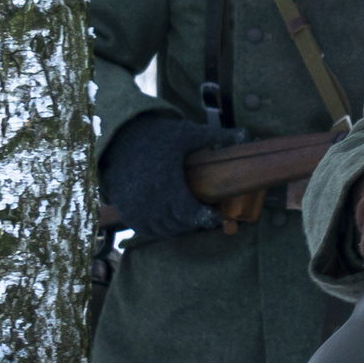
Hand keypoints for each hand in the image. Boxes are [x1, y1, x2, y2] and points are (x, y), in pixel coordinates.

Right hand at [100, 116, 240, 239]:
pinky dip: (159, 228)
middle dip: (194, 223)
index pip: (190, 214)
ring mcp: (135, 208)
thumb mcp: (187, 133)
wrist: (117, 137)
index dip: (205, 219)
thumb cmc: (155, 135)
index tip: (216, 217)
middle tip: (205, 218)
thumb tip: (246, 135)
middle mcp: (149, 201)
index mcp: (167, 185)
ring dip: (177, 228)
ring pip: (162, 229)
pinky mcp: (125, 209)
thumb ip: (216, 137)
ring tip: (189, 219)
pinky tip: (170, 220)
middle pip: (178, 224)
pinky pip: (145, 228)